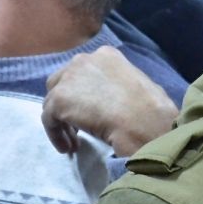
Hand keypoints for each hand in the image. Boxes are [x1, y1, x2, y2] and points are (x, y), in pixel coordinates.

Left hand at [42, 46, 178, 156]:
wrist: (145, 122)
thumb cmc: (154, 111)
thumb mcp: (142, 88)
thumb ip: (121, 88)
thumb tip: (118, 101)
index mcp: (107, 55)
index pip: (85, 73)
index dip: (85, 94)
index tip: (93, 113)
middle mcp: (84, 59)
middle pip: (63, 82)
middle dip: (70, 104)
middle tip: (80, 127)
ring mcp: (69, 78)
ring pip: (53, 101)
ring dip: (62, 121)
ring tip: (74, 142)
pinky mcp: (59, 99)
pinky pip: (49, 119)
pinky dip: (56, 134)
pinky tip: (68, 148)